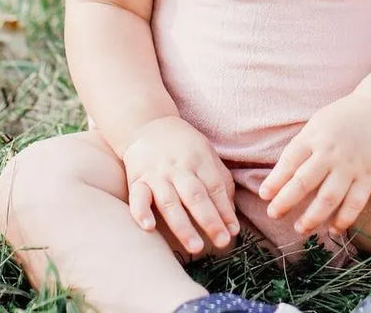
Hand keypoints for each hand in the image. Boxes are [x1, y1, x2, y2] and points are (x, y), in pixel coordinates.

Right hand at [122, 115, 238, 255]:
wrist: (148, 124)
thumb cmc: (183, 145)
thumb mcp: (206, 152)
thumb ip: (220, 179)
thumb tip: (231, 212)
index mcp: (199, 159)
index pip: (215, 187)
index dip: (225, 209)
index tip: (233, 231)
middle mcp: (179, 167)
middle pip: (196, 195)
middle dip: (210, 220)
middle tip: (223, 241)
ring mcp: (157, 174)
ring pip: (170, 201)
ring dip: (183, 226)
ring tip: (196, 246)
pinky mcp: (137, 179)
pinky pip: (137, 197)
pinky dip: (141, 212)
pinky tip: (148, 227)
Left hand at [259, 94, 370, 237]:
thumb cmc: (341, 120)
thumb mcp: (316, 124)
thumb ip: (300, 148)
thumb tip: (277, 179)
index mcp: (315, 136)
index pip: (290, 161)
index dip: (275, 181)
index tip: (264, 196)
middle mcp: (331, 152)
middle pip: (305, 182)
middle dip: (286, 201)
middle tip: (273, 214)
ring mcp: (351, 165)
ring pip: (328, 198)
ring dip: (312, 217)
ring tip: (300, 228)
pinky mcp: (370, 176)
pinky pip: (355, 204)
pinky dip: (343, 220)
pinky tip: (333, 230)